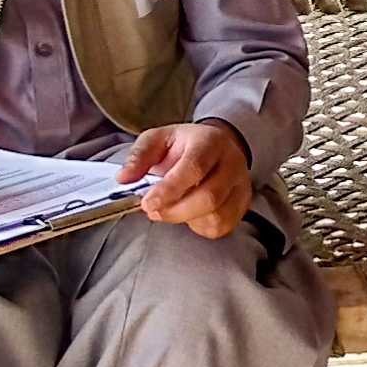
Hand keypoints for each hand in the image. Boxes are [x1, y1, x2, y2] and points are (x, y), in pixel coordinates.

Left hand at [116, 120, 252, 239]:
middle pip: (209, 197)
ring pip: (216, 215)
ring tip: (170, 209)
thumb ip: (139, 157)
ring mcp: (241, 185)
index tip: (147, 203)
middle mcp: (232, 162)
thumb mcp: (158, 140)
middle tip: (152, 210)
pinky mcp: (242, 205)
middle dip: (175, 211)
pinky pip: (221, 226)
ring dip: (186, 219)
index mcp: (210, 141)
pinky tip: (189, 214)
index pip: (194, 168)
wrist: (216, 147)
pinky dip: (199, 227)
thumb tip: (124, 179)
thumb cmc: (185, 146)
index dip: (170, 190)